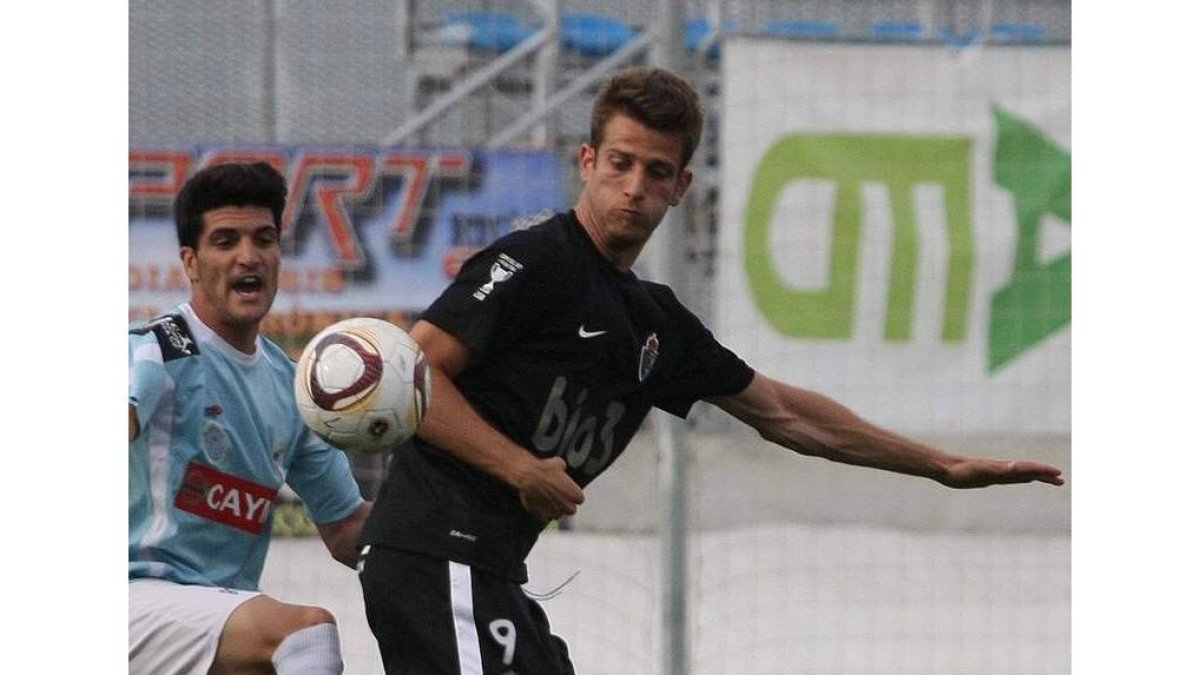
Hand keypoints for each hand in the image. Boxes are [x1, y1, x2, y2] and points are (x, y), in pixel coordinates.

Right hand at [514, 456, 584, 522]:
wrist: (529, 476)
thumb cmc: (545, 469)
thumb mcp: (559, 463)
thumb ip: (563, 470)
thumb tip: (561, 469)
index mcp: (576, 495)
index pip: (579, 499)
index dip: (572, 495)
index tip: (566, 491)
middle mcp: (568, 507)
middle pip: (571, 510)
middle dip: (565, 505)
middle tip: (558, 497)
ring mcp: (555, 513)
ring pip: (557, 515)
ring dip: (554, 509)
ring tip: (546, 500)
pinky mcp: (542, 517)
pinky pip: (544, 517)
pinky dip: (542, 512)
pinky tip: (538, 503)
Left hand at [941, 458, 1064, 488]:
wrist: (946, 469)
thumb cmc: (961, 471)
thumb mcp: (979, 471)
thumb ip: (996, 469)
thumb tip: (1014, 466)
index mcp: (1003, 468)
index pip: (1027, 468)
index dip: (1043, 471)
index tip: (1058, 474)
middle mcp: (1003, 469)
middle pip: (1029, 471)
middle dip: (1045, 476)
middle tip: (1062, 481)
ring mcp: (998, 473)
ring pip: (1023, 474)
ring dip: (1038, 476)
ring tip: (1051, 480)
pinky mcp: (991, 477)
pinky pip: (1012, 478)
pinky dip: (1023, 478)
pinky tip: (1027, 479)